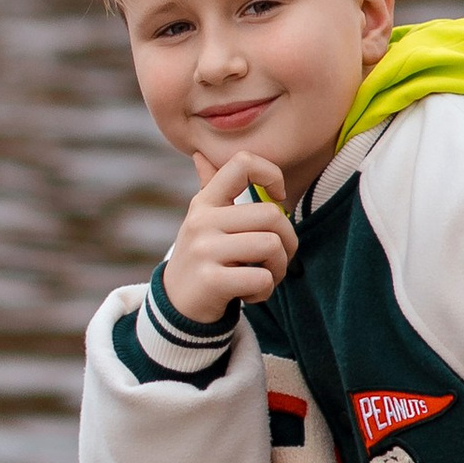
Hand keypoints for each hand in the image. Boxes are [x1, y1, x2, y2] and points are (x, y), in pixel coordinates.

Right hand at [162, 151, 298, 321]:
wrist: (175, 306)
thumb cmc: (202, 259)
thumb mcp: (202, 222)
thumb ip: (209, 188)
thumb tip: (200, 156)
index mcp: (205, 202)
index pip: (242, 163)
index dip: (271, 174)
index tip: (277, 199)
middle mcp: (202, 221)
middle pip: (272, 214)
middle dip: (288, 241)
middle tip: (277, 258)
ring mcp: (204, 250)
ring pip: (271, 246)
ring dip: (278, 268)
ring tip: (263, 276)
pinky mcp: (211, 280)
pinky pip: (262, 278)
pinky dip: (264, 291)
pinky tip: (249, 293)